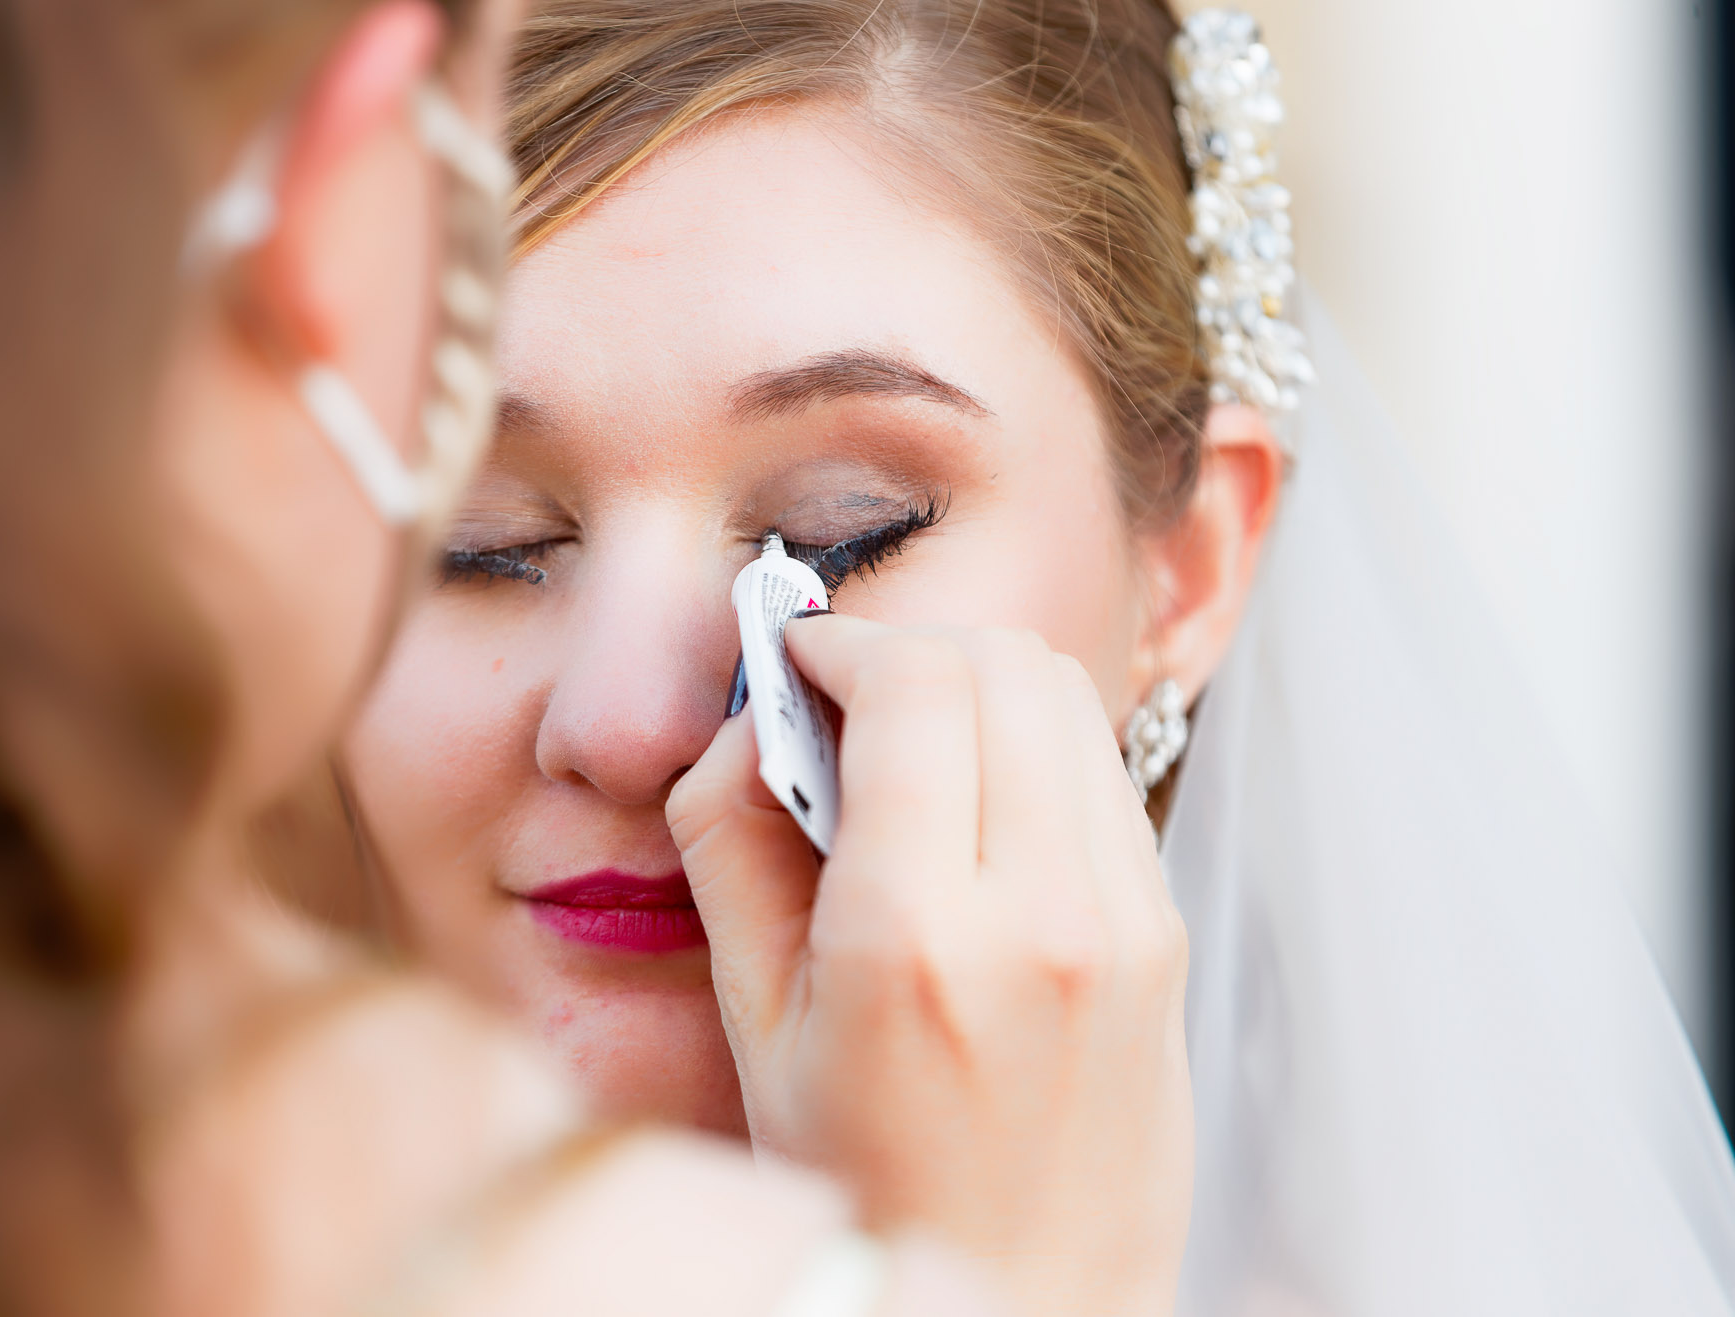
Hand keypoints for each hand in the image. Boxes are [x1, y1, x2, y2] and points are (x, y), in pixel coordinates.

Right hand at [666, 616, 1191, 1315]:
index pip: (913, 687)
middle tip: (846, 695)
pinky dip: (1031, 748)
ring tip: (910, 747)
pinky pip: (1100, 776)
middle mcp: (1043, 914)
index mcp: (916, 942)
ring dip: (977, 685)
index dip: (842, 643)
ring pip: (1065, 701)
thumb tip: (753, 721)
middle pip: (1001, 665)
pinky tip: (975, 808)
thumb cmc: (870, 1182)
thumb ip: (729, 846)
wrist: (1026, 1300)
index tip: (797, 661)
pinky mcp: (1165, 932)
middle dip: (910, 648)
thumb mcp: (756, 1026)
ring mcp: (1126, 922)